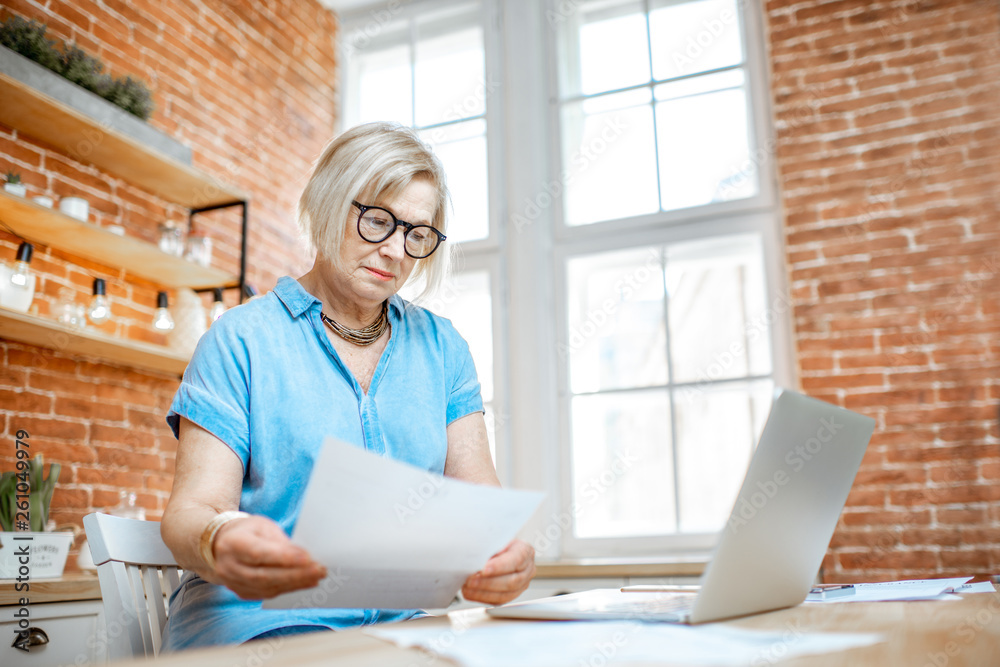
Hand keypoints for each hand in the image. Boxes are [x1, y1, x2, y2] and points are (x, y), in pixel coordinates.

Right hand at [209, 515, 326, 599]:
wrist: (219, 545)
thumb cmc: (246, 532)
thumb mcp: (262, 526)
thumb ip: (280, 542)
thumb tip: (303, 557)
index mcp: (233, 544)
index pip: (259, 553)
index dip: (284, 557)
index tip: (307, 558)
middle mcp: (229, 566)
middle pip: (265, 575)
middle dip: (295, 574)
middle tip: (319, 570)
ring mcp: (233, 583)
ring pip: (267, 588)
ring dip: (296, 583)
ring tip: (317, 576)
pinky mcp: (241, 592)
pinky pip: (267, 594)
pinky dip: (288, 589)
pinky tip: (306, 583)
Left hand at [462, 539, 535, 605]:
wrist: (499, 548)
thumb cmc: (498, 541)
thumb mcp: (495, 538)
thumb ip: (490, 547)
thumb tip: (478, 558)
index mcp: (526, 551)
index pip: (516, 560)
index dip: (500, 566)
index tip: (484, 569)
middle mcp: (527, 569)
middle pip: (512, 581)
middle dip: (488, 582)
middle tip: (471, 579)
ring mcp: (522, 584)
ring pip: (505, 594)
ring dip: (483, 592)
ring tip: (468, 587)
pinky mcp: (511, 594)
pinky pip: (499, 601)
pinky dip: (482, 598)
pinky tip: (471, 593)